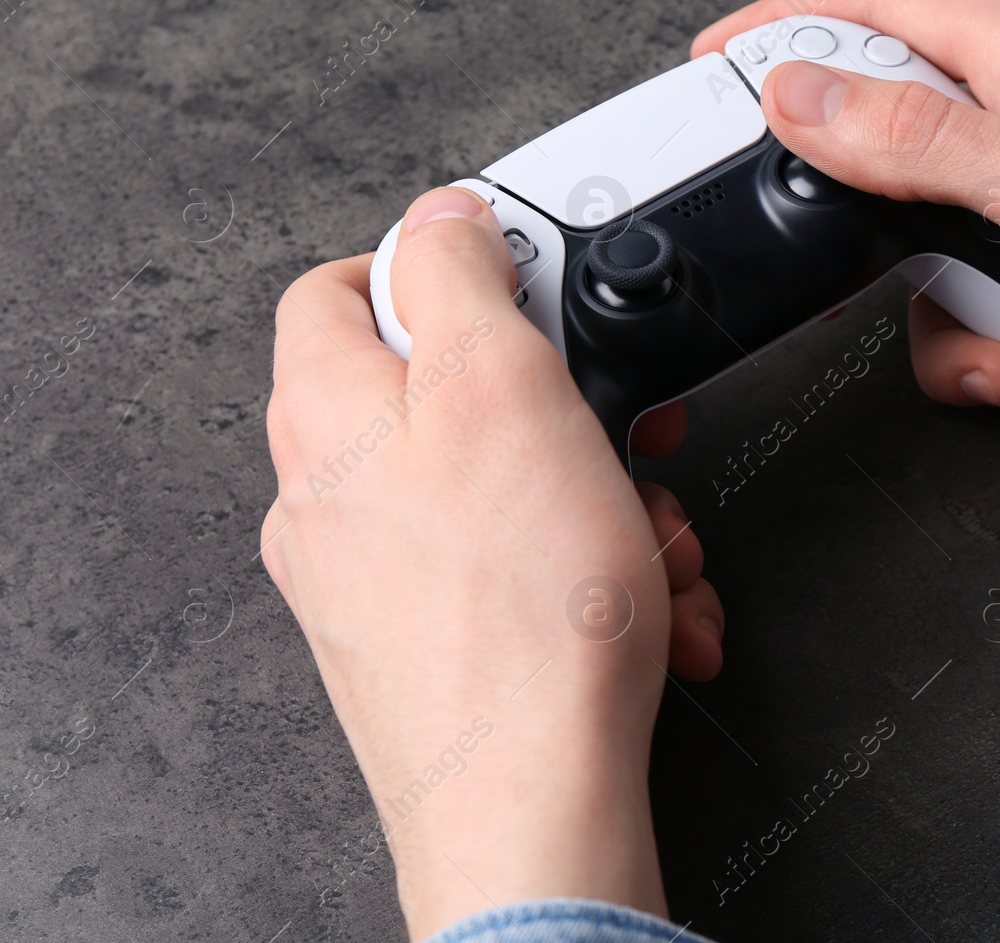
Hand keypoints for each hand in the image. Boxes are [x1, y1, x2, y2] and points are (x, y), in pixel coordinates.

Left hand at [260, 187, 720, 939]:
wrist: (534, 804)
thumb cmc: (520, 621)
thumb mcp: (503, 391)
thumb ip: (464, 280)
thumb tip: (441, 217)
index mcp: (330, 414)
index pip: (349, 285)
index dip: (443, 267)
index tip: (526, 284)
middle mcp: (337, 496)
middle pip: (457, 394)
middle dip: (572, 412)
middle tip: (624, 436)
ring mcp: (384, 577)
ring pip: (511, 488)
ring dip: (606, 504)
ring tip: (648, 549)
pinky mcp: (440, 639)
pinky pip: (525, 569)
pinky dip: (597, 576)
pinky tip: (646, 608)